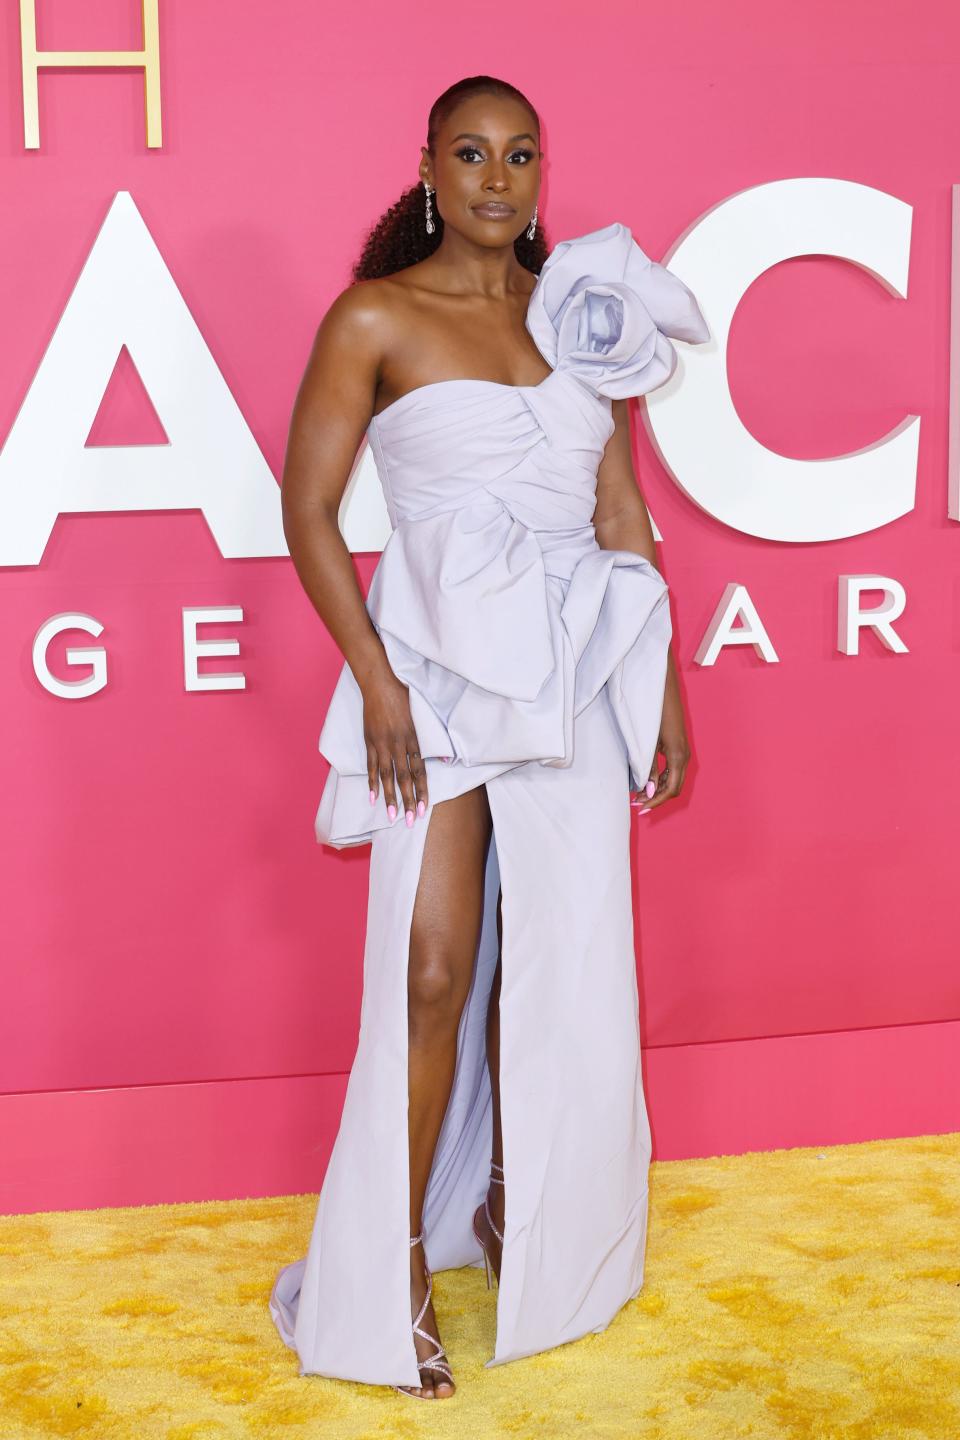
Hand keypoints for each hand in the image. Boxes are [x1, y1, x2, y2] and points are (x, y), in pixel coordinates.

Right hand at [361, 671, 428, 824]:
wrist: (379, 683)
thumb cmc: (404, 696)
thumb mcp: (423, 714)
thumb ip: (434, 738)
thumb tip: (446, 759)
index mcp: (414, 738)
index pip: (420, 770)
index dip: (423, 790)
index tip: (425, 808)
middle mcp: (398, 743)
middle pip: (404, 777)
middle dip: (408, 800)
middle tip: (412, 821)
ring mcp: (382, 744)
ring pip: (387, 775)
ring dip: (390, 797)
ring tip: (392, 816)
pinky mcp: (370, 741)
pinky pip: (371, 766)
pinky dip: (372, 782)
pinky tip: (373, 798)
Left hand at [631, 652, 688, 813]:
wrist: (662, 687)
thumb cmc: (654, 711)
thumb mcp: (648, 742)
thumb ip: (649, 767)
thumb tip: (649, 791)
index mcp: (677, 755)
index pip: (671, 789)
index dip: (656, 801)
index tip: (640, 808)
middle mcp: (683, 754)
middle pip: (674, 787)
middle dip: (656, 798)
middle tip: (636, 803)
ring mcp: (682, 749)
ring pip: (674, 778)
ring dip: (658, 789)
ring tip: (638, 794)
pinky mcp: (677, 744)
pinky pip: (672, 768)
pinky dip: (661, 778)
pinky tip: (647, 779)